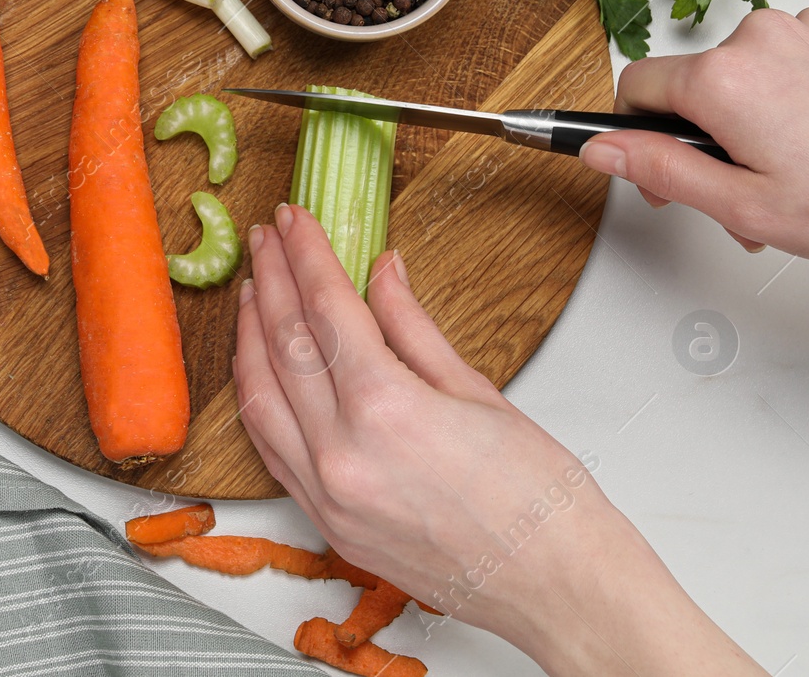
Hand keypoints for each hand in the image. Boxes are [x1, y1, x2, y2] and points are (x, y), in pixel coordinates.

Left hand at [234, 205, 766, 675]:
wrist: (557, 587)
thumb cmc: (539, 498)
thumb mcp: (477, 391)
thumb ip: (412, 326)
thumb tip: (381, 272)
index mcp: (385, 409)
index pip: (326, 308)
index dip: (306, 254)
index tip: (294, 220)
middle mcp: (341, 454)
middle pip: (285, 343)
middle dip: (273, 279)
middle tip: (268, 239)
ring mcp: (325, 494)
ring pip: (259, 396)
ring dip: (251, 335)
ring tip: (256, 289)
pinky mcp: (324, 523)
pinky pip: (268, 447)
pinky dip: (257, 397)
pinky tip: (260, 365)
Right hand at [580, 7, 808, 269]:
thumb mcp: (745, 205)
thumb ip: (661, 169)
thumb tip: (603, 148)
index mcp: (723, 79)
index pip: (636, 86)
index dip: (635, 134)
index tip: (659, 167)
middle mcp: (765, 37)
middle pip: (701, 82)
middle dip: (711, 136)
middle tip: (749, 194)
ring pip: (757, 71)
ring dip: (763, 117)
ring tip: (806, 173)